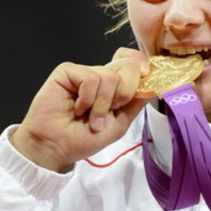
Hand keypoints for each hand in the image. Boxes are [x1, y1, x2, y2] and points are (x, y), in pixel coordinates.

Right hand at [11, 48, 151, 171]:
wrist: (56, 147)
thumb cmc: (82, 138)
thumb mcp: (119, 124)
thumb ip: (135, 103)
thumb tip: (154, 85)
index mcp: (113, 86)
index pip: (132, 62)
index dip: (141, 65)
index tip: (146, 76)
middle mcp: (100, 75)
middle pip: (128, 64)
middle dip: (125, 92)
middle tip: (112, 110)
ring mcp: (84, 72)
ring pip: (110, 76)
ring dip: (102, 104)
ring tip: (90, 118)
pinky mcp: (67, 72)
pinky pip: (90, 78)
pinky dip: (88, 98)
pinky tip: (77, 108)